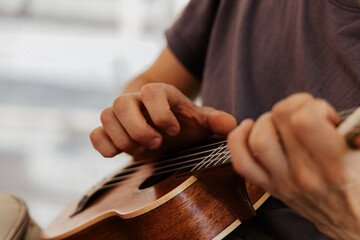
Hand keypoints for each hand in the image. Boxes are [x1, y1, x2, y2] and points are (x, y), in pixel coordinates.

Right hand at [90, 83, 236, 156]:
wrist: (159, 124)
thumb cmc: (181, 121)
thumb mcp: (200, 120)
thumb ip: (214, 120)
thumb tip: (232, 125)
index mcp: (160, 94)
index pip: (152, 92)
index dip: (161, 113)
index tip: (174, 130)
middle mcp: (135, 100)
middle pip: (122, 104)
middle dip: (138, 129)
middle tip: (156, 143)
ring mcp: (119, 115)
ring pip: (106, 117)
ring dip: (123, 139)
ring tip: (141, 150)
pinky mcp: (108, 131)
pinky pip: (96, 135)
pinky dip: (105, 146)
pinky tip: (121, 153)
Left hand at [227, 93, 359, 239]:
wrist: (354, 222)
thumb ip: (356, 131)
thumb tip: (342, 116)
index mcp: (336, 166)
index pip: (304, 121)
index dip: (312, 105)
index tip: (323, 113)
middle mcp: (306, 176)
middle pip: (279, 119)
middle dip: (293, 104)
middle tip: (304, 112)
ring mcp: (284, 183)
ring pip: (258, 138)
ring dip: (267, 120)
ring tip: (282, 122)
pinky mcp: (270, 187)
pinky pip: (241, 162)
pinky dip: (238, 139)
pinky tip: (249, 128)